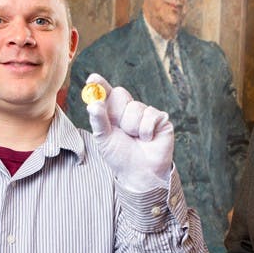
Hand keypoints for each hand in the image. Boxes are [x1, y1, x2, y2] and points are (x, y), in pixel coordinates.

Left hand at [83, 73, 173, 192]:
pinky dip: (146, 130)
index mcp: (113, 113)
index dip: (100, 85)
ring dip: (132, 127)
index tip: (92, 79)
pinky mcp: (160, 119)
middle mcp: (129, 110)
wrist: (140, 173)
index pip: (106, 93)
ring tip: (135, 139)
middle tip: (119, 127)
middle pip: (121, 94)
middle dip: (118, 111)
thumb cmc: (120, 157)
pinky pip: (150, 115)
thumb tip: (93, 104)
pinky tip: (147, 139)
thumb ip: (98, 120)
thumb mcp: (104, 139)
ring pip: (135, 108)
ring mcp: (146, 113)